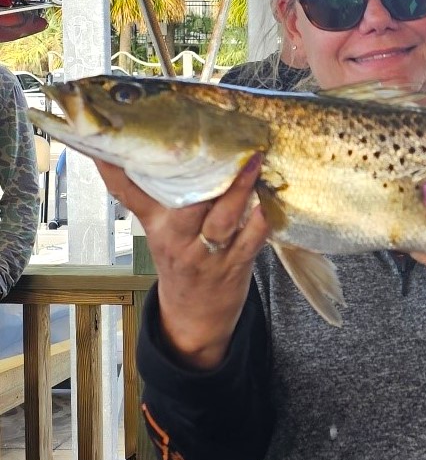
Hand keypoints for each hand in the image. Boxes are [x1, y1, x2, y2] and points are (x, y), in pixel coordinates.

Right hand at [94, 155, 269, 368]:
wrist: (195, 318)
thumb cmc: (180, 263)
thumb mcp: (155, 229)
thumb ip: (143, 194)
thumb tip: (123, 155)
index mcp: (157, 226)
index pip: (131, 193)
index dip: (120, 169)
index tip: (122, 141)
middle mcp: (180, 239)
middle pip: (188, 204)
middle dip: (204, 174)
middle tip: (221, 141)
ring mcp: (210, 253)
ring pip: (224, 218)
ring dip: (240, 189)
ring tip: (253, 161)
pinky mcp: (238, 263)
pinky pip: (254, 238)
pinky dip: (265, 217)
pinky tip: (272, 197)